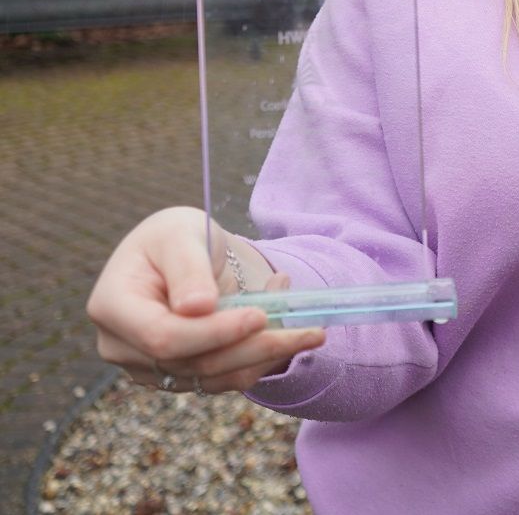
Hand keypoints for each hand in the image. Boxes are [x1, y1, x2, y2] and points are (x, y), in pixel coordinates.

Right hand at [87, 206, 324, 393]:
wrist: (182, 254)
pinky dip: (261, 359)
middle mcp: (122, 346)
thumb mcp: (180, 234)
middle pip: (193, 364)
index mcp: (112, 306)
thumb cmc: (177, 236)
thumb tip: (196, 309)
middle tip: (310, 330)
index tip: (259, 315)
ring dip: (267, 356)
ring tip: (309, 328)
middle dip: (256, 347)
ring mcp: (149, 367)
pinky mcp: (178, 377)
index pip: (163, 336)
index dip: (213, 332)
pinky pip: (224, 380)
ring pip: (214, 378)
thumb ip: (187, 268)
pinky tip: (287, 330)